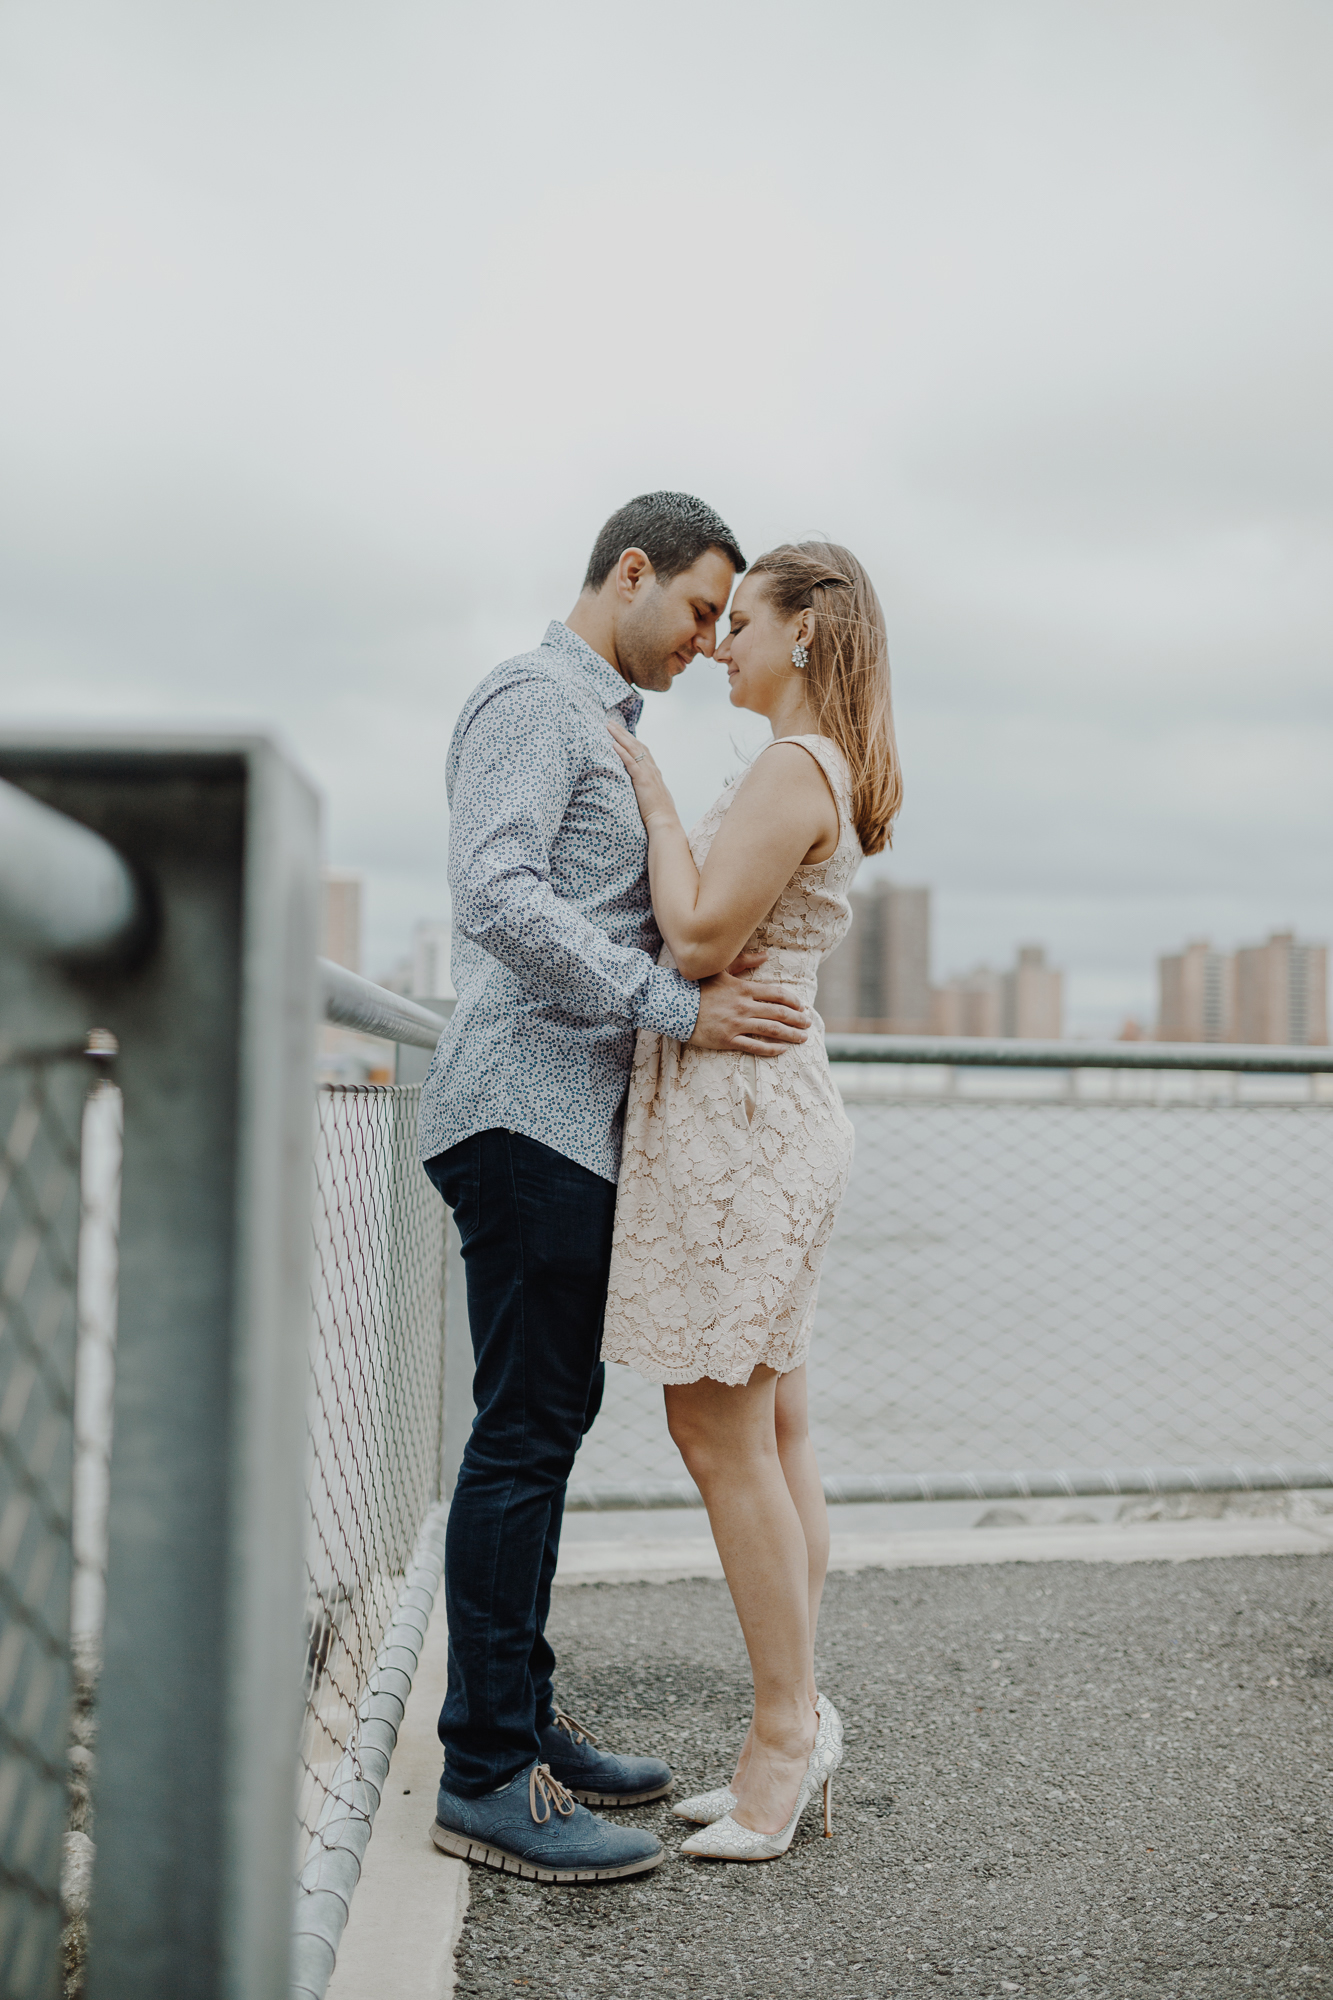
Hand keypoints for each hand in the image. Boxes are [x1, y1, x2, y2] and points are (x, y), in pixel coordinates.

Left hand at [607, 718, 676, 828]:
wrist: (665, 822)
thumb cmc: (659, 814)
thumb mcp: (652, 797)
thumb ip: (646, 789)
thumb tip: (639, 789)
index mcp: (654, 772)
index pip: (643, 750)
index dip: (631, 739)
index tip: (621, 731)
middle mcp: (652, 769)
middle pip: (637, 745)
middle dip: (623, 732)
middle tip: (611, 722)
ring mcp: (648, 773)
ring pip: (633, 749)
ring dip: (621, 736)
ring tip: (609, 727)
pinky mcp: (643, 780)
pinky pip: (631, 762)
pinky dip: (622, 752)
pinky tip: (614, 744)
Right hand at [689, 951, 811, 1055]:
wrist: (673, 1005)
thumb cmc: (696, 987)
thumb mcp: (720, 969)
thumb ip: (744, 961)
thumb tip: (766, 955)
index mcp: (743, 988)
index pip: (777, 994)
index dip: (793, 1001)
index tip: (802, 1006)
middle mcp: (744, 1006)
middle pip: (779, 1013)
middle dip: (798, 1019)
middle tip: (808, 1023)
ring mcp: (736, 1024)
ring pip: (771, 1030)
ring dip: (791, 1034)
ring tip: (803, 1038)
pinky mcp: (727, 1039)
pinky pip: (754, 1046)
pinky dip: (771, 1049)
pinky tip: (782, 1050)